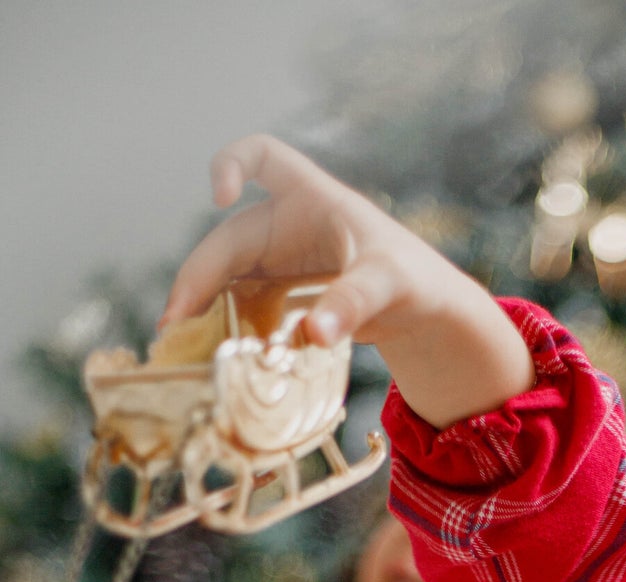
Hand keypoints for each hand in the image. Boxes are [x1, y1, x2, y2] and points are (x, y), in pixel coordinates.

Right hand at [163, 137, 533, 426]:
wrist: (424, 313)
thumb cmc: (413, 281)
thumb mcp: (388, 286)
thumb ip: (352, 304)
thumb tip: (314, 335)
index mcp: (313, 199)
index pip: (264, 155)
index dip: (234, 162)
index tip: (219, 196)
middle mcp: (287, 224)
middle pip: (229, 239)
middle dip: (199, 275)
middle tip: (176, 321)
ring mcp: (280, 260)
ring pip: (228, 276)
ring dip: (201, 306)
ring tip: (178, 342)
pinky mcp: (281, 295)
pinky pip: (243, 305)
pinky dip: (225, 326)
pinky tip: (212, 356)